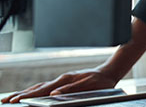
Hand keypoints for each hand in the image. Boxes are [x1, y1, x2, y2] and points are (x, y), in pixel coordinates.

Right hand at [1, 68, 118, 103]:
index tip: (16, 100)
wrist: (109, 71)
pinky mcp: (63, 82)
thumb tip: (54, 93)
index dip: (28, 96)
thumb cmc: (101, 80)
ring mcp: (61, 80)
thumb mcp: (89, 85)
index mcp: (65, 80)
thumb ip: (71, 89)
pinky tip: (28, 94)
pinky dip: (34, 91)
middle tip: (5, 101)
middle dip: (20, 95)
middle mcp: (61, 79)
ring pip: (39, 87)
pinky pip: (45, 87)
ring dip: (24, 93)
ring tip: (11, 99)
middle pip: (36, 88)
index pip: (43, 90)